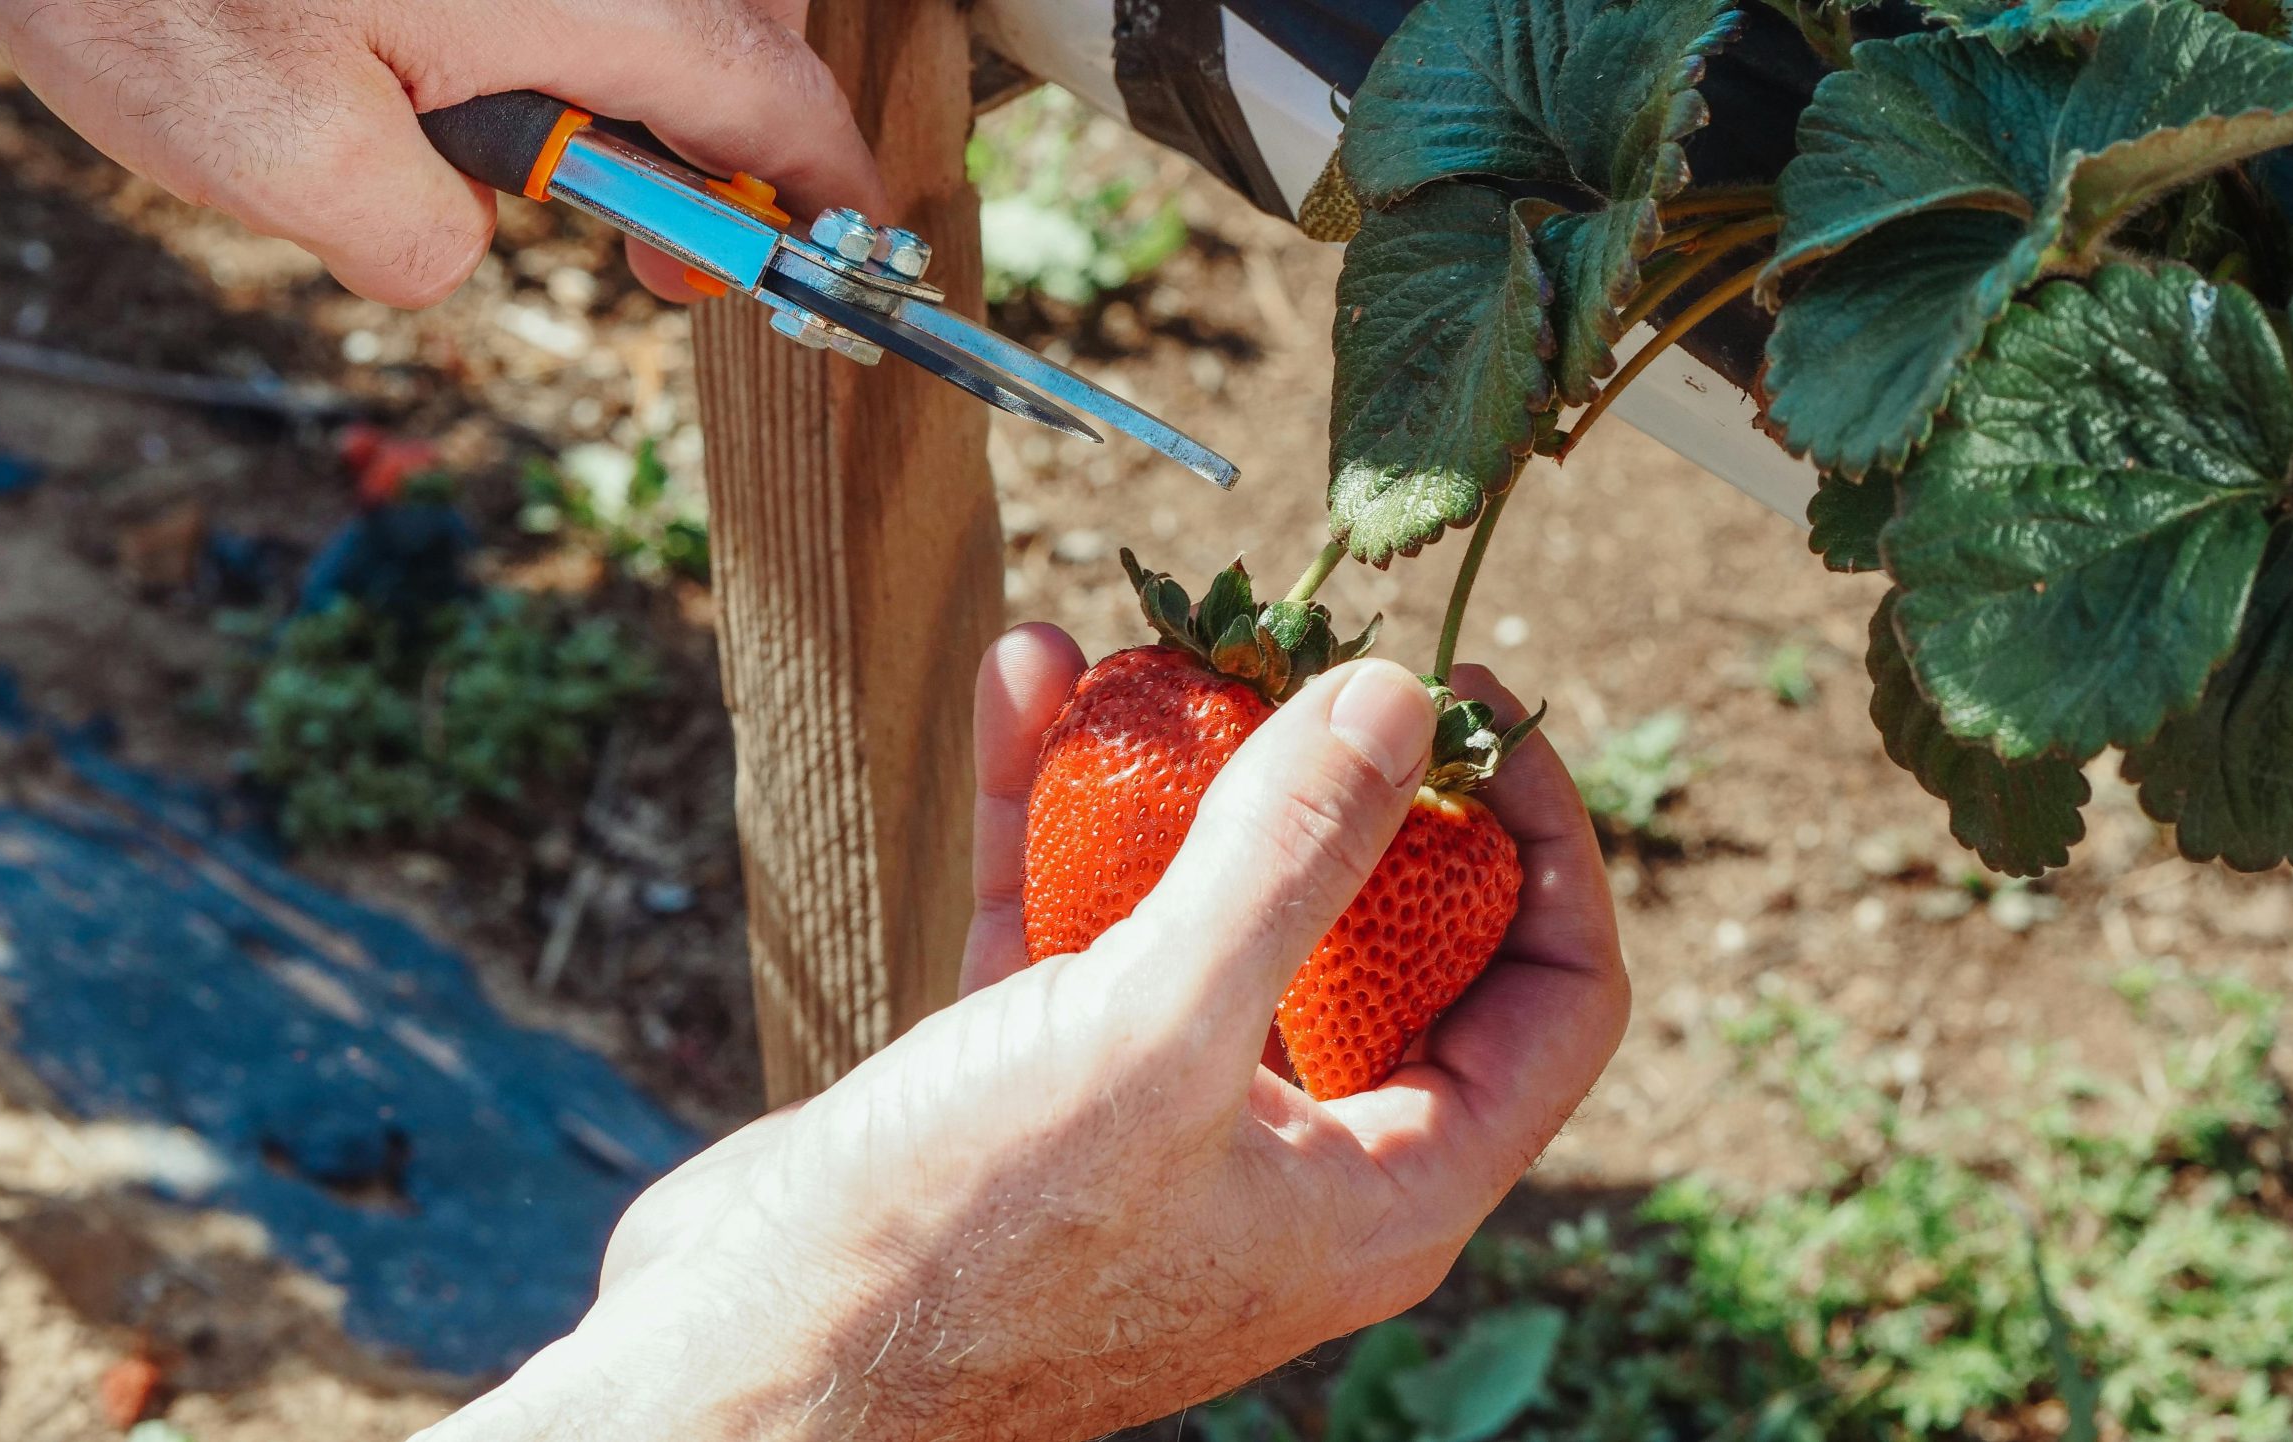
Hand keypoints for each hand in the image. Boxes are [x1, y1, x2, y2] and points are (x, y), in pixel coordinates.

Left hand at [0, 0, 886, 307]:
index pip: (765, 96)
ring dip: (649, 87)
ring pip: (660, 5)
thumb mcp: (271, 151)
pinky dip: (578, 39)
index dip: (822, 187)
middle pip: (739, 29)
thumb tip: (450, 247)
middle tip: (661, 257)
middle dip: (735, 146)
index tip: (846, 254)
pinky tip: (471, 78)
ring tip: (554, 169)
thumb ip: (410, 237)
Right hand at [418, 627, 1628, 1441]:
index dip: (1540, 837)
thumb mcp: (1156, 1033)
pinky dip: (1054, 811)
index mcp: (1387, 1189)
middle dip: (1334, 780)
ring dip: (1176, 772)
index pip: (1551, 996)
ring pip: (1210, 908)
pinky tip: (1024, 684)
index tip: (1469, 701)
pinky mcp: (1040, 1083)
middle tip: (1295, 654)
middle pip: (1380, 934)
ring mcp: (1162, 1118)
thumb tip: (1403, 701)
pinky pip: (1080, 921)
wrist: (742, 1366)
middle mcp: (1296, 1158)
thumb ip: (1292, 859)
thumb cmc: (967, 1248)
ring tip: (1147, 647)